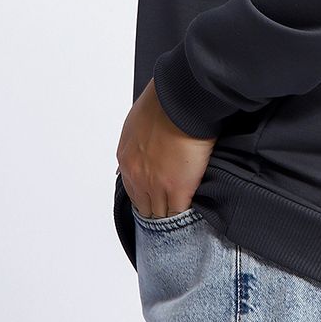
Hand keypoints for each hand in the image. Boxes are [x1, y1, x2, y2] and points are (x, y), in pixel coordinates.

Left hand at [116, 77, 216, 218]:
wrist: (181, 100)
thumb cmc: (164, 101)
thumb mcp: (140, 120)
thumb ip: (141, 138)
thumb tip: (150, 143)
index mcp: (127, 159)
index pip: (133, 191)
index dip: (146, 198)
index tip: (156, 201)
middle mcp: (137, 177)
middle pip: (144, 208)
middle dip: (156, 212)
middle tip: (169, 215)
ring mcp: (157, 186)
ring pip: (160, 215)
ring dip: (170, 217)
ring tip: (181, 221)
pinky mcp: (179, 190)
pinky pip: (180, 213)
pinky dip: (186, 217)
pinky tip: (193, 217)